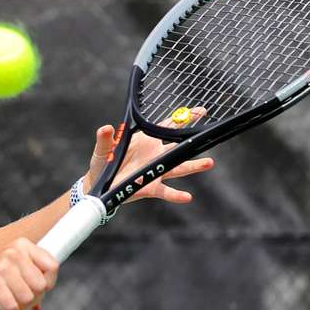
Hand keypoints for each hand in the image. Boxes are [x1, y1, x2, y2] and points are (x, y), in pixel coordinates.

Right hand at [0, 238, 58, 309]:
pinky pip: (12, 308)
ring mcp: (1, 267)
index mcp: (21, 245)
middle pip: (41, 286)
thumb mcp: (10, 266)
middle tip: (21, 303)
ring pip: (28, 299)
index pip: (52, 266)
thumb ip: (28, 277)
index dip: (49, 283)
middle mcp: (12, 253)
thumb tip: (42, 300)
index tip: (38, 291)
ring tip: (11, 307)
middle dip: (33, 300)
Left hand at [83, 111, 214, 203]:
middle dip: (193, 139)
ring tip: (209, 162)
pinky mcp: (150, 187)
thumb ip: (105, 139)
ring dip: (193, 166)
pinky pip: (166, 191)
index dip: (182, 119)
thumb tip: (105, 128)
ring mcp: (155, 171)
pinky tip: (187, 197)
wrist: (100, 185)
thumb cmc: (104, 163)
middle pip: (179, 145)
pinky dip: (176, 195)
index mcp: (145, 141)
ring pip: (178, 168)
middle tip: (209, 133)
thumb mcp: (103, 149)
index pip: (167, 127)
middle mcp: (155, 155)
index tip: (199, 112)